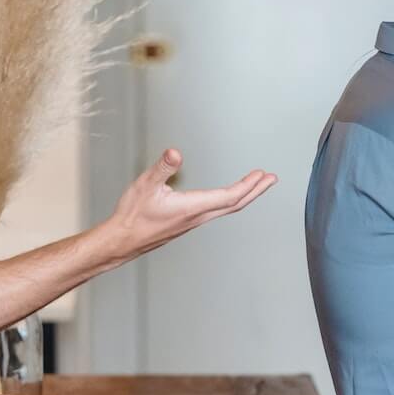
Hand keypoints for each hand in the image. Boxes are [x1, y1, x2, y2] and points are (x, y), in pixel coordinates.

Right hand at [100, 149, 276, 261]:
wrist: (122, 241)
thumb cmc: (133, 217)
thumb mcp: (145, 186)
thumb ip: (162, 168)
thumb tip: (175, 153)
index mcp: (192, 207)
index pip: (229, 197)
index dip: (248, 185)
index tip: (262, 175)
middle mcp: (197, 217)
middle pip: (235, 205)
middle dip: (255, 191)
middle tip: (271, 179)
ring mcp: (193, 222)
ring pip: (226, 209)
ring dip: (244, 196)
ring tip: (255, 185)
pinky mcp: (187, 224)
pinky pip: (215, 212)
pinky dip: (229, 202)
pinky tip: (226, 198)